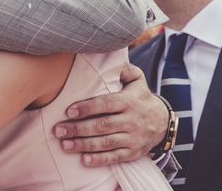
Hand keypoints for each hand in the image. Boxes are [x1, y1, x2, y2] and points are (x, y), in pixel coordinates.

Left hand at [53, 62, 168, 166]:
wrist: (162, 121)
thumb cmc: (140, 97)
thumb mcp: (137, 79)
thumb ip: (124, 69)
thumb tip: (110, 61)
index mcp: (129, 101)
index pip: (106, 104)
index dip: (87, 108)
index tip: (69, 111)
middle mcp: (131, 120)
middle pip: (102, 126)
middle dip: (78, 129)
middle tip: (59, 130)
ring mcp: (132, 138)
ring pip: (106, 143)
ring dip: (83, 145)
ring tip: (64, 144)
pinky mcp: (132, 152)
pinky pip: (115, 157)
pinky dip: (99, 160)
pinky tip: (84, 160)